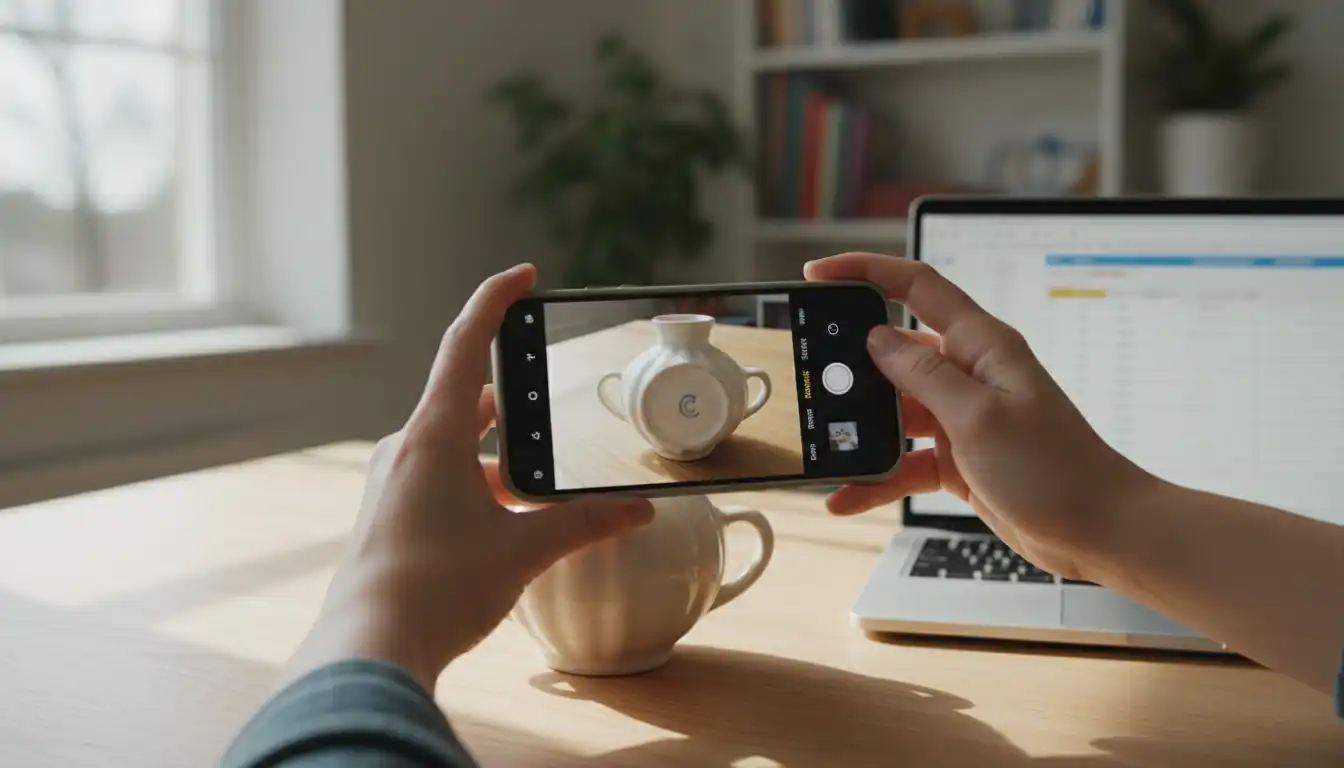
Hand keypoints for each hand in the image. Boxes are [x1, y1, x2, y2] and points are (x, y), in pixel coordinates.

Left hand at [287, 264, 653, 689]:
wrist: (368, 648)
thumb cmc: (436, 589)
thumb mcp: (523, 550)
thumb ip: (584, 524)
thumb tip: (639, 512)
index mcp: (434, 435)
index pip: (464, 344)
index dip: (494, 301)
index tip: (523, 275)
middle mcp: (406, 448)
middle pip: (466, 400)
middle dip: (515, 407)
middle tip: (554, 415)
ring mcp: (393, 482)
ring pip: (455, 447)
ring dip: (498, 459)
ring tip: (540, 491)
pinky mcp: (390, 515)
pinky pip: (440, 480)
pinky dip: (477, 487)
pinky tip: (505, 527)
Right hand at [804, 253, 1156, 580]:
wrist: (1097, 530)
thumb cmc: (1056, 470)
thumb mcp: (979, 417)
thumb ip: (923, 377)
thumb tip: (876, 340)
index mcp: (981, 346)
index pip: (916, 287)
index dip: (866, 271)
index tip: (820, 276)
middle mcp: (969, 374)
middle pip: (895, 353)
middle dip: (851, 366)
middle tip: (812, 379)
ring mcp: (962, 417)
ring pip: (893, 412)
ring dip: (861, 433)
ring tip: (826, 448)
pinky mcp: (957, 458)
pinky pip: (904, 460)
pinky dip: (877, 478)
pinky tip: (847, 496)